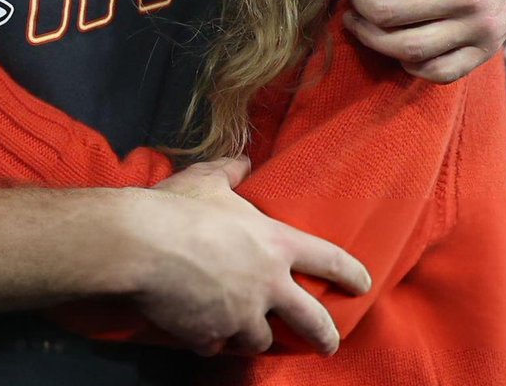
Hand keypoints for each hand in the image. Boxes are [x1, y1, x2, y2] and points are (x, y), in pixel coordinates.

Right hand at [133, 158, 369, 356]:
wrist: (141, 246)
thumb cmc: (178, 207)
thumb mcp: (207, 180)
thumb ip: (230, 172)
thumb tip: (243, 161)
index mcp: (274, 244)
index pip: (327, 258)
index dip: (350, 271)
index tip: (364, 283)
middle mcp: (267, 285)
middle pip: (312, 320)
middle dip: (325, 335)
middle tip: (330, 343)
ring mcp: (241, 315)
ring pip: (260, 338)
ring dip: (254, 334)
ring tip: (247, 330)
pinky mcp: (212, 336)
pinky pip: (216, 343)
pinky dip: (212, 337)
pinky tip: (201, 329)